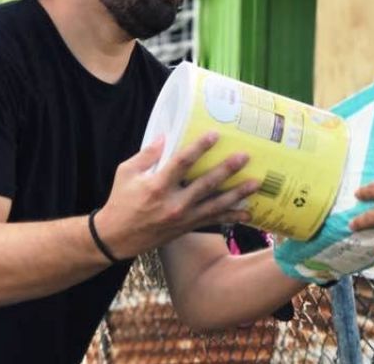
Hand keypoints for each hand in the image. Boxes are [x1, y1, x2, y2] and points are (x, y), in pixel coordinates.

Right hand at [95, 132, 259, 258]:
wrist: (117, 238)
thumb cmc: (121, 201)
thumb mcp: (126, 173)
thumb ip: (146, 155)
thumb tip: (164, 136)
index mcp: (156, 186)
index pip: (181, 163)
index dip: (199, 148)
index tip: (215, 135)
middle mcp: (173, 203)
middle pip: (205, 184)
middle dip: (227, 170)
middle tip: (245, 157)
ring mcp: (183, 217)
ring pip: (215, 204)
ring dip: (237, 194)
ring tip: (256, 183)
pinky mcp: (188, 227)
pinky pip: (214, 221)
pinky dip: (232, 217)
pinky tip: (249, 212)